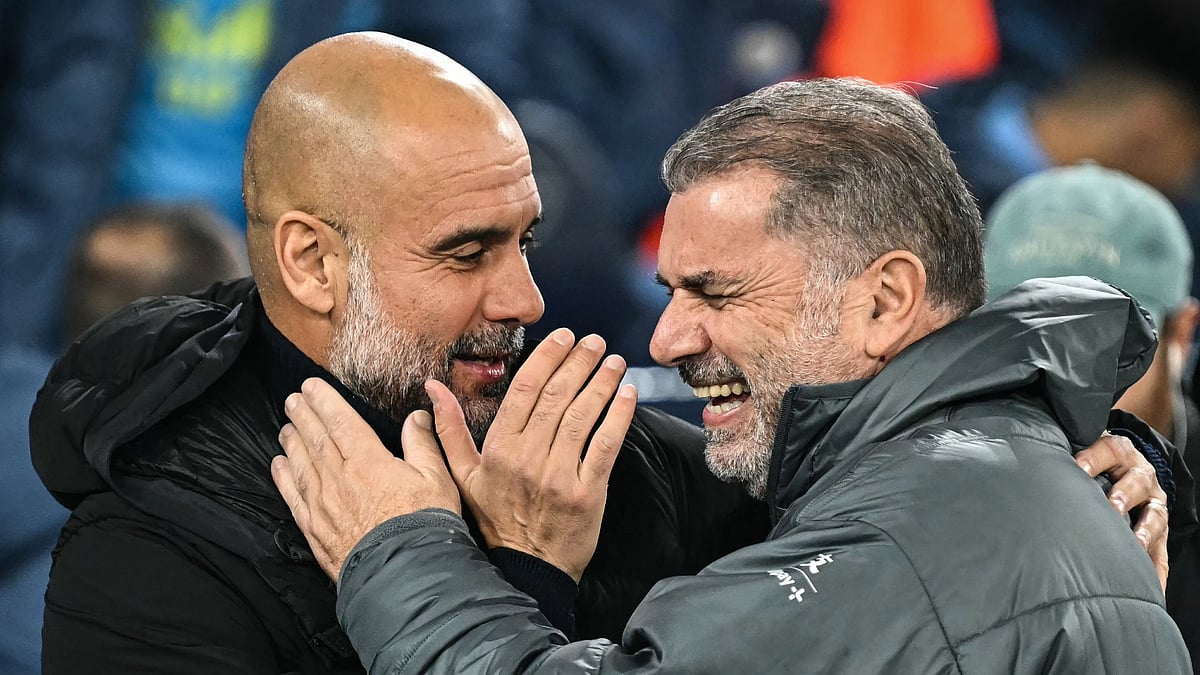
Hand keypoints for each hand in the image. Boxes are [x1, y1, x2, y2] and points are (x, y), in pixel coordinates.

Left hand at [271, 378, 460, 580]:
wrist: (406, 575)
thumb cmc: (425, 525)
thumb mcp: (436, 478)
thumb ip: (422, 444)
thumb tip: (417, 416)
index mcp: (368, 460)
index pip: (340, 421)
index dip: (324, 401)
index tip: (310, 386)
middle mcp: (339, 478)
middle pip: (315, 439)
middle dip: (303, 415)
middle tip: (293, 399)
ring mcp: (323, 504)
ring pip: (301, 464)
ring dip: (292, 442)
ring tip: (286, 426)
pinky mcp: (316, 530)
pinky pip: (294, 496)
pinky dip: (283, 478)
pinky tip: (278, 465)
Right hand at [429, 327, 636, 581]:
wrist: (528, 567)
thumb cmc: (496, 518)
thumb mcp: (462, 476)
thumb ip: (449, 430)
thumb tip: (432, 387)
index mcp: (498, 449)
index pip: (524, 390)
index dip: (546, 358)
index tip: (563, 337)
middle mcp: (527, 458)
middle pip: (556, 396)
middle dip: (578, 362)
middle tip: (594, 341)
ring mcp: (558, 475)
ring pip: (582, 416)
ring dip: (602, 382)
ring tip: (614, 361)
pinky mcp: (587, 492)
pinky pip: (605, 445)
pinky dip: (618, 417)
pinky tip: (628, 394)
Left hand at [1075, 433, 1168, 588]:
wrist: (1119, 467)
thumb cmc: (1088, 463)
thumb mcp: (1080, 452)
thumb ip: (1061, 457)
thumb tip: (1025, 462)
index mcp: (1119, 453)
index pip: (1109, 450)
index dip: (1094, 459)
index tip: (1079, 469)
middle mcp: (1140, 475)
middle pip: (1138, 481)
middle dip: (1125, 494)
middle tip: (1113, 507)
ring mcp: (1152, 502)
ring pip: (1155, 514)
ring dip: (1146, 529)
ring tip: (1136, 543)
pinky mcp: (1158, 529)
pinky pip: (1161, 551)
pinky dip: (1157, 567)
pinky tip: (1152, 582)